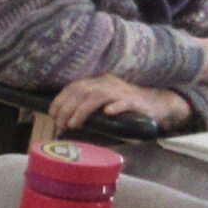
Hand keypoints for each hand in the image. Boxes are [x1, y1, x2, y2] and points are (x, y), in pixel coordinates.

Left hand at [47, 73, 190, 134]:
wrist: (155, 104)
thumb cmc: (124, 107)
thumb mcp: (102, 102)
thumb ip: (85, 106)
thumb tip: (63, 122)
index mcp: (98, 82)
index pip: (74, 87)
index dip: (60, 100)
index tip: (52, 114)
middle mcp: (107, 83)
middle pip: (82, 91)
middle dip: (67, 108)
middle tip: (60, 125)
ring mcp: (121, 91)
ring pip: (98, 96)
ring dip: (82, 111)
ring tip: (73, 125)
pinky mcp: (135, 101)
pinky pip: (124, 102)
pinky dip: (115, 107)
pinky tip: (108, 113)